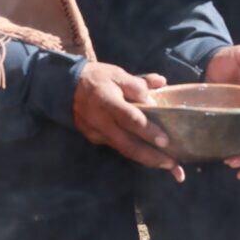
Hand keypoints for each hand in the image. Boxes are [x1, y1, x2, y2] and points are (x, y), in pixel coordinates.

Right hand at [73, 62, 184, 181]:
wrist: (66, 87)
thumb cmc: (96, 78)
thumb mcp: (117, 73)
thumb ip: (139, 82)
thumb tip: (161, 83)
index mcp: (108, 102)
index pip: (130, 119)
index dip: (148, 131)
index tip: (165, 141)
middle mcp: (102, 123)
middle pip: (129, 145)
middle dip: (152, 157)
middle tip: (173, 165)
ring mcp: (98, 134)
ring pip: (125, 150)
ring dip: (147, 159)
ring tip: (169, 166)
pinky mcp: (95, 139)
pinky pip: (118, 147)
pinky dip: (135, 152)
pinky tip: (151, 156)